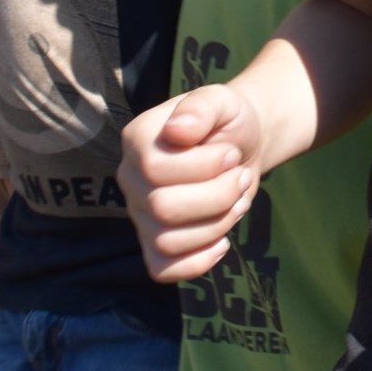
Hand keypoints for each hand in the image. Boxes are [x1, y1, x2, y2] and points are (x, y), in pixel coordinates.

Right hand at [117, 85, 262, 283]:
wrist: (241, 147)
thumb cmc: (228, 121)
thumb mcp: (222, 101)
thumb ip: (202, 107)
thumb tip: (178, 130)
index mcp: (138, 140)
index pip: (155, 168)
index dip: (203, 166)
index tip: (230, 153)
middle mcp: (130, 178)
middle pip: (163, 208)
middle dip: (217, 195)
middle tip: (239, 176)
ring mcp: (140, 214)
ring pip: (168, 241)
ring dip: (217, 223)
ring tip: (236, 199)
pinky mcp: (155, 243)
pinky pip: (163, 269)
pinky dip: (198, 261)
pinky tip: (222, 240)